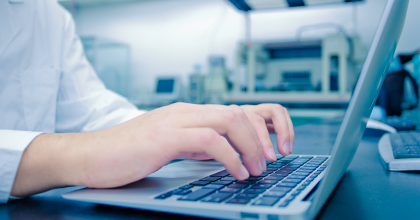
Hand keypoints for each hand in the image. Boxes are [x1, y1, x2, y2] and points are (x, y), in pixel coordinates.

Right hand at [11, 103, 293, 195]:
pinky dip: (230, 155)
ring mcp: (175, 121)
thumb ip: (195, 144)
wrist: (89, 156)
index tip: (268, 151)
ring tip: (257, 168)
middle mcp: (184, 112)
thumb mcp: (170, 147)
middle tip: (268, 161)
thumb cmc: (126, 155)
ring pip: (228, 121)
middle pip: (238, 113)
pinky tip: (236, 171)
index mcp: (187, 113)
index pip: (233, 111)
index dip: (257, 129)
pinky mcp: (165, 137)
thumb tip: (223, 152)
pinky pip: (209, 139)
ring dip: (250, 146)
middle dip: (260, 136)